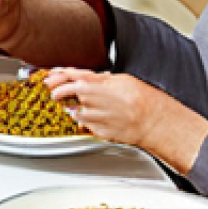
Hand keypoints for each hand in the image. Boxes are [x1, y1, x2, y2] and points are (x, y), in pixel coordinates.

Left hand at [43, 68, 163, 146]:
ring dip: (73, 108)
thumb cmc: (143, 100)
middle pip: (72, 94)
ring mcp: (101, 118)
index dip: (60, 77)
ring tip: (81, 105)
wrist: (156, 122)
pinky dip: (85, 120)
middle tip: (55, 92)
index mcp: (106, 86)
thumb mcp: (121, 80)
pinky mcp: (102, 132)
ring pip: (76, 111)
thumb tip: (80, 76)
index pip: (76, 78)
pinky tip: (93, 117)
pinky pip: (85, 125)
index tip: (50, 78)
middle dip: (60, 91)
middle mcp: (102, 102)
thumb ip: (99, 79)